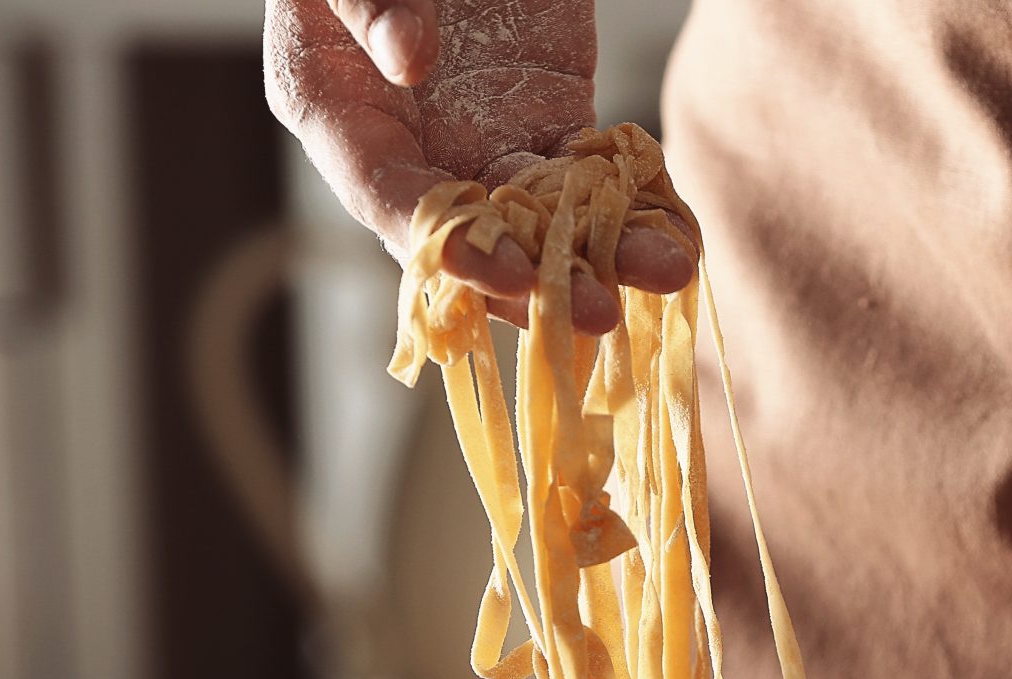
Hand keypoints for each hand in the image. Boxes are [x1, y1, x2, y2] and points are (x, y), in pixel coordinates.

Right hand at [263, 0, 693, 333]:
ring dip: (600, 257)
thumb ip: (367, 0)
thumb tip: (407, 60)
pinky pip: (586, 180)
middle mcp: (407, 149)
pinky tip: (676, 236)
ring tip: (662, 275)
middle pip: (470, 236)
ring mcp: (477, 141)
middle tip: (595, 314)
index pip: (386, 197)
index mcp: (335, 112)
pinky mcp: (543, 122)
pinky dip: (631, 211)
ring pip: (538, 220)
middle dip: (535, 281)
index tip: (503, 274)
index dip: (445, 245)